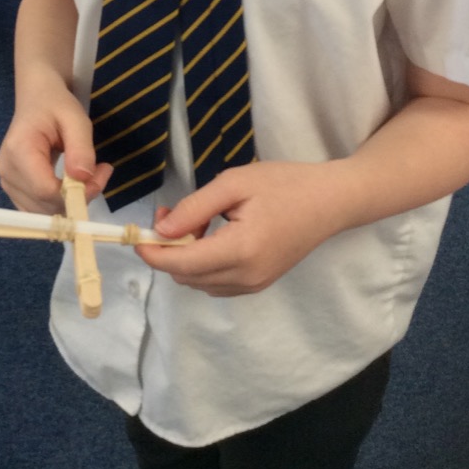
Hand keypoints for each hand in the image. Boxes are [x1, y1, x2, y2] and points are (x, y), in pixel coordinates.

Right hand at [0, 78, 112, 215]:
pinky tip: (73, 184)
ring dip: (70, 202)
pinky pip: (38, 208)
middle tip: (101, 172)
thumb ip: (80, 148)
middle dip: (77, 197)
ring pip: (43, 212)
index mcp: (19, 151)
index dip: (75, 194)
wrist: (37, 98)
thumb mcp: (75, 118)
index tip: (100, 175)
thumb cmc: (56, 104)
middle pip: (44, 204)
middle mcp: (7, 171)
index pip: (45, 190)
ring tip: (90, 176)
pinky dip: (59, 202)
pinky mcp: (13, 188)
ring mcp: (7, 182)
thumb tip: (82, 179)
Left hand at [137, 161, 353, 295]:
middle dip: (168, 250)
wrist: (330, 202)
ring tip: (196, 220)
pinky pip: (216, 283)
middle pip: (187, 276)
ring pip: (199, 282)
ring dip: (186, 257)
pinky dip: (203, 264)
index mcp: (240, 251)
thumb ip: (195, 208)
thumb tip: (161, 231)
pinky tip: (212, 236)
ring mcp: (254, 285)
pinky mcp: (259, 283)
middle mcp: (246, 277)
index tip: (137, 234)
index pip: (182, 265)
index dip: (153, 253)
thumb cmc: (284, 184)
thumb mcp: (235, 184)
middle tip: (171, 213)